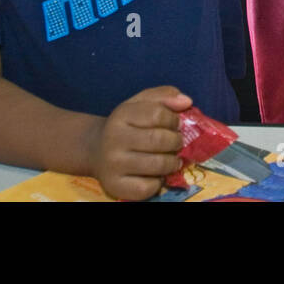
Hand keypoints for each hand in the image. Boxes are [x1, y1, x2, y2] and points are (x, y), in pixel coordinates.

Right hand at [90, 86, 191, 200]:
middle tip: (177, 143)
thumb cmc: (128, 124)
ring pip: (157, 164)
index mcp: (121, 115)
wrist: (96, 150)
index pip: (157, 114)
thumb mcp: (142, 103)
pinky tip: (157, 175)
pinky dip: (158, 183)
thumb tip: (187, 101)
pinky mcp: (115, 186)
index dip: (173, 119)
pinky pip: (148, 188)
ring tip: (173, 159)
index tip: (176, 124)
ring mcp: (113, 164)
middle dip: (176, 141)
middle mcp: (114, 139)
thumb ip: (165, 96)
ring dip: (173, 163)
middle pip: (159, 140)